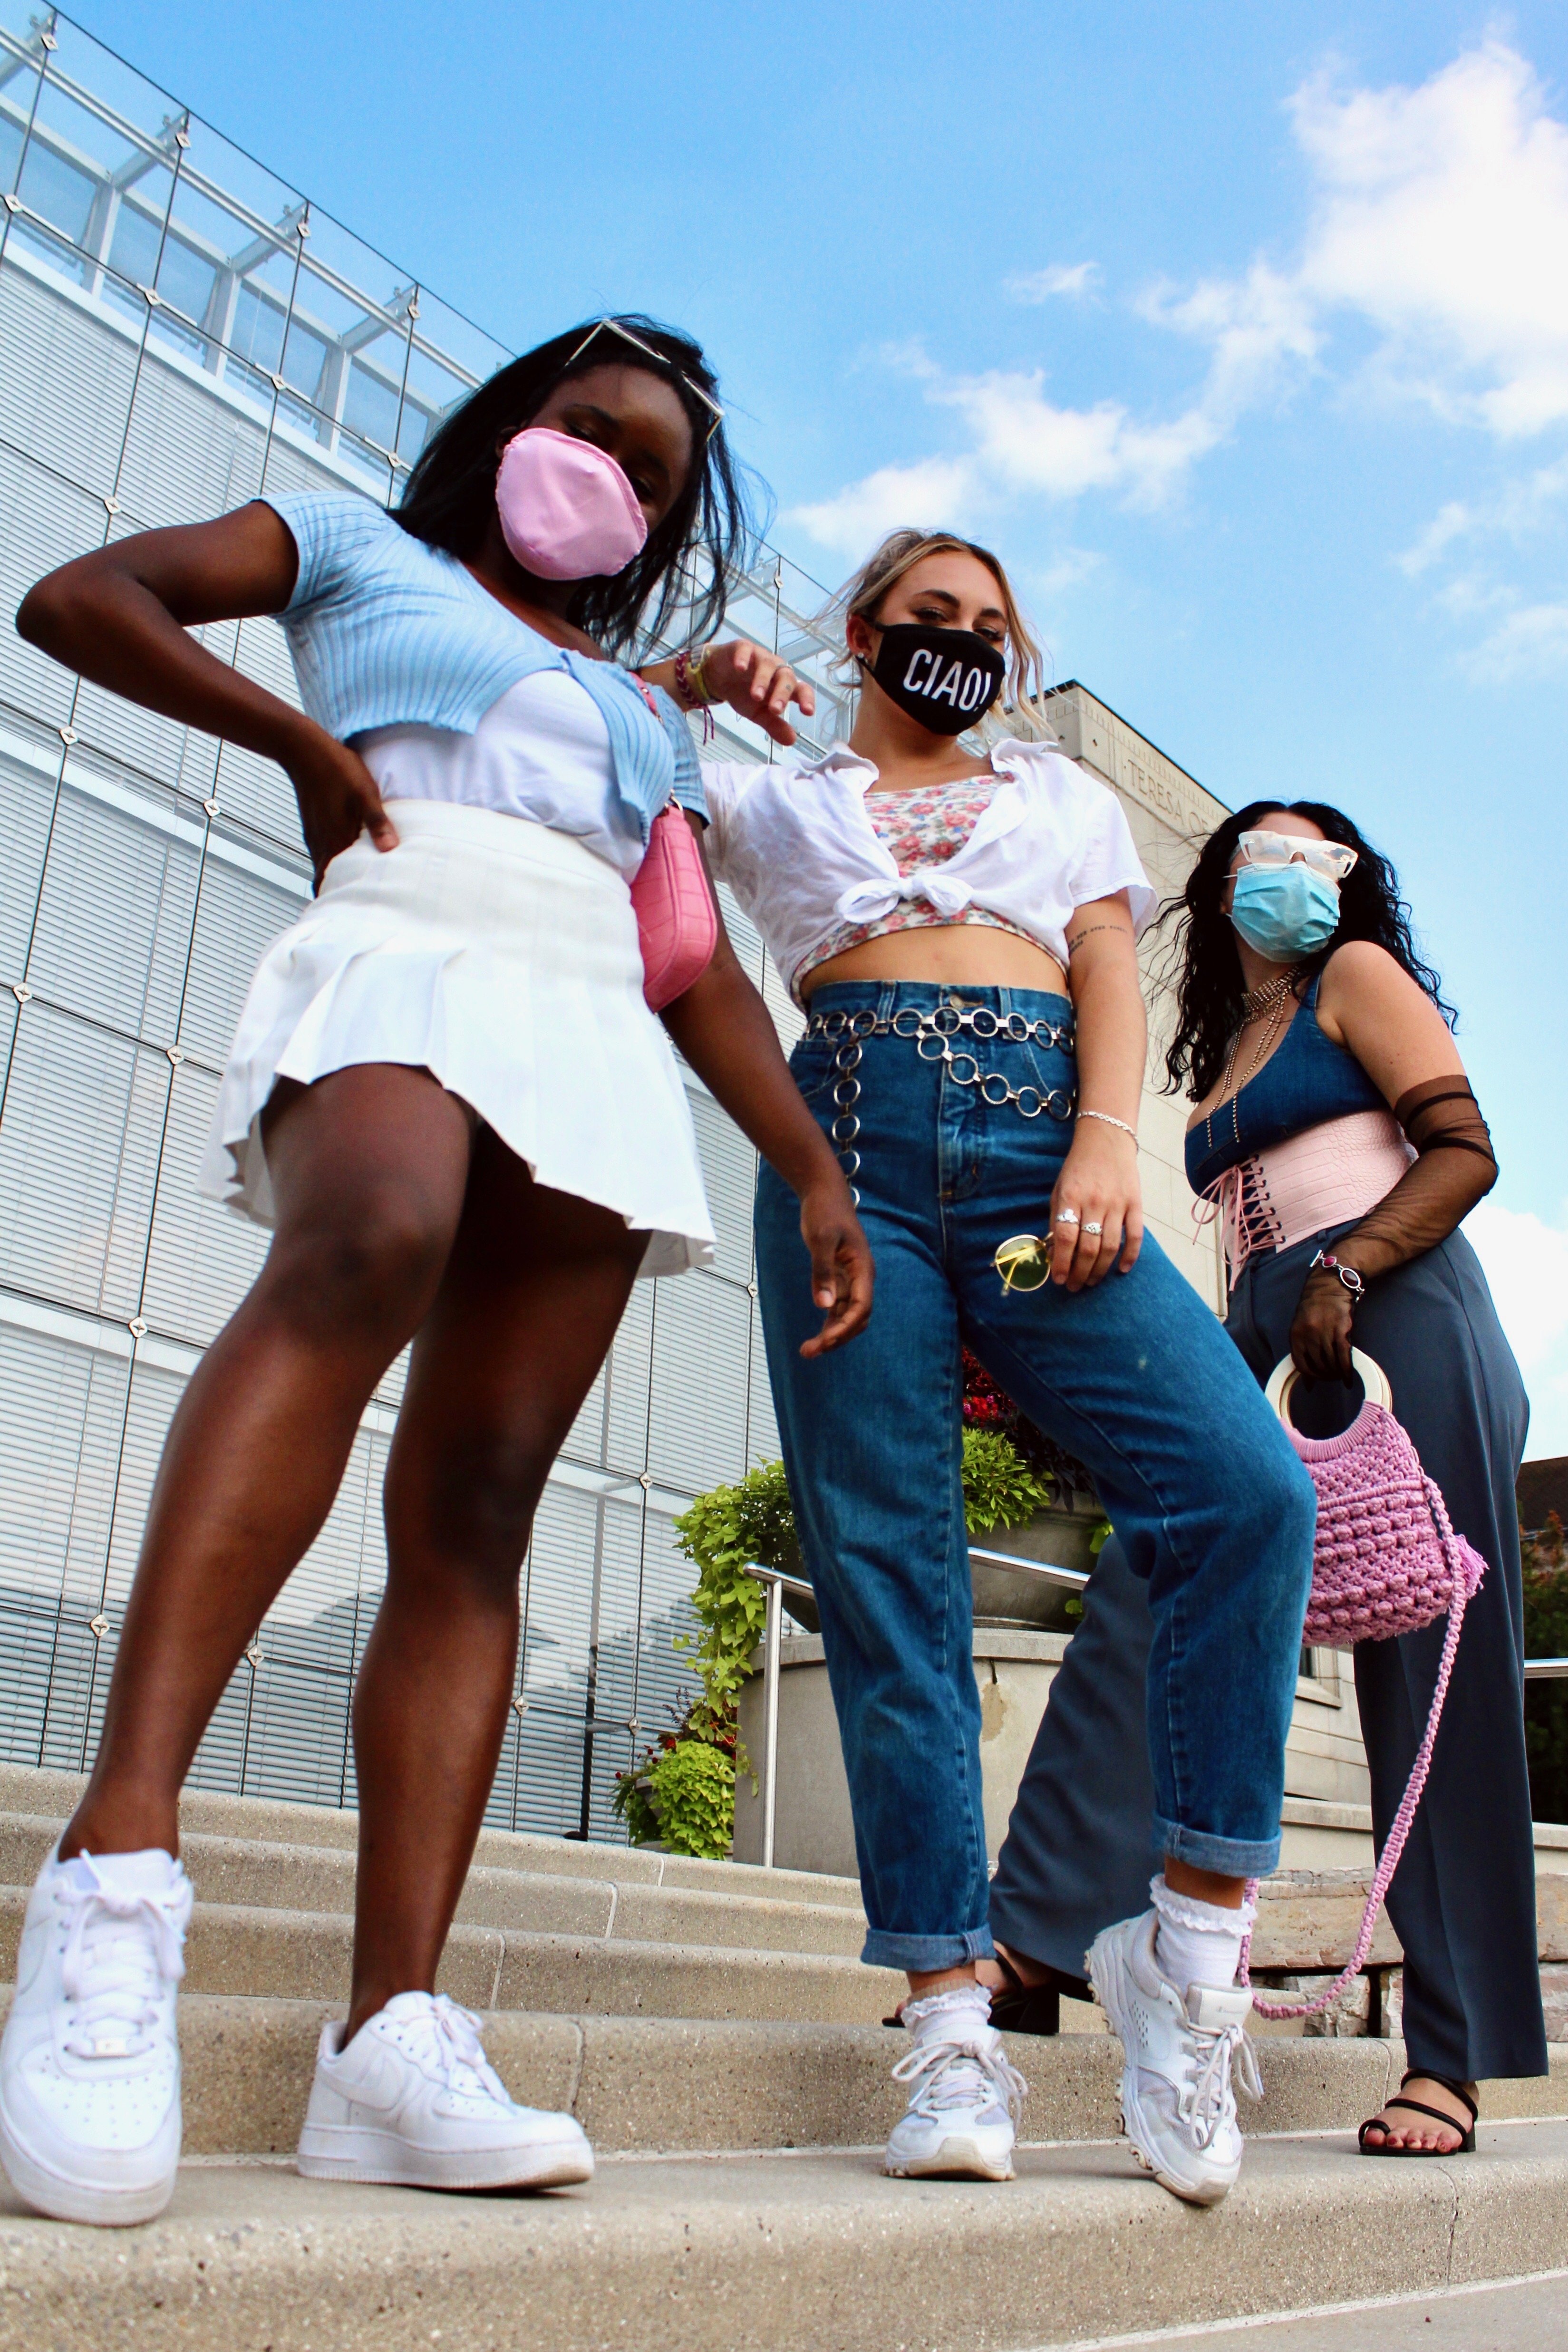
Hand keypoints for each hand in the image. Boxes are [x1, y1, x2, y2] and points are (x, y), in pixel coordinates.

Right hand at [284, 723, 397, 889]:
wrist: (303, 749)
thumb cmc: (336, 769)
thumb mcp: (365, 794)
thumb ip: (378, 823)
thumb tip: (391, 850)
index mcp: (335, 841)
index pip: (337, 883)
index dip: (347, 897)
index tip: (360, 909)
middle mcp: (321, 844)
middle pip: (327, 881)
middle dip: (341, 893)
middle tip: (360, 902)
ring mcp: (314, 837)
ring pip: (323, 868)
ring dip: (337, 877)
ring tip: (357, 884)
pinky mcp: (312, 828)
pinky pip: (321, 854)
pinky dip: (333, 862)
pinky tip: (348, 856)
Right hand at [697, 640, 816, 746]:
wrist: (719, 678)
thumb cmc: (743, 694)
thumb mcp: (758, 713)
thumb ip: (774, 725)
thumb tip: (792, 740)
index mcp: (782, 685)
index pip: (801, 689)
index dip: (807, 699)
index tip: (808, 712)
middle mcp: (775, 669)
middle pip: (786, 676)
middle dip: (782, 693)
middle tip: (775, 710)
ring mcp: (759, 656)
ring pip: (767, 664)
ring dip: (762, 680)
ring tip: (756, 697)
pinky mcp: (742, 648)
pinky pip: (746, 649)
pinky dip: (743, 658)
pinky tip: (740, 668)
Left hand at [796, 1175, 872, 1355]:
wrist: (824, 1194)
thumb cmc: (824, 1212)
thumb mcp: (821, 1239)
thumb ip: (823, 1271)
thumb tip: (824, 1305)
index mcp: (863, 1269)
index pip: (861, 1307)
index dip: (845, 1327)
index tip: (825, 1341)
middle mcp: (861, 1278)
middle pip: (856, 1318)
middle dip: (837, 1337)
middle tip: (810, 1351)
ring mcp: (851, 1280)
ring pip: (847, 1316)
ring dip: (831, 1335)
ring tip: (808, 1351)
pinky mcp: (839, 1278)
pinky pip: (838, 1308)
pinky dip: (829, 1323)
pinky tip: (816, 1337)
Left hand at [1046, 1126, 1142, 1290]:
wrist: (1106, 1140)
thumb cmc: (1078, 1168)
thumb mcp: (1059, 1189)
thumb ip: (1056, 1219)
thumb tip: (1054, 1253)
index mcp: (1071, 1197)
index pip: (1065, 1237)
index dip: (1061, 1262)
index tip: (1058, 1279)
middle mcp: (1094, 1202)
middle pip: (1088, 1247)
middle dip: (1080, 1273)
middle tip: (1074, 1286)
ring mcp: (1117, 1204)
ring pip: (1110, 1247)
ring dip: (1100, 1270)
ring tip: (1091, 1282)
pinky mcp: (1136, 1204)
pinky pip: (1135, 1236)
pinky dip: (1130, 1256)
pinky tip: (1122, 1270)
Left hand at [1290, 1269, 1356, 1383]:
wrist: (1330, 1285)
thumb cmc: (1315, 1307)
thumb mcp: (1301, 1325)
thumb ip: (1302, 1347)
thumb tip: (1306, 1378)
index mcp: (1296, 1334)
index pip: (1301, 1364)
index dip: (1309, 1377)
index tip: (1315, 1382)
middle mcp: (1309, 1335)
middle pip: (1317, 1365)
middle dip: (1325, 1376)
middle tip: (1331, 1378)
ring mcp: (1325, 1333)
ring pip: (1331, 1363)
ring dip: (1336, 1374)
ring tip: (1339, 1376)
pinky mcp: (1342, 1331)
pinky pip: (1344, 1357)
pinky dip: (1346, 1371)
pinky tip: (1348, 1379)